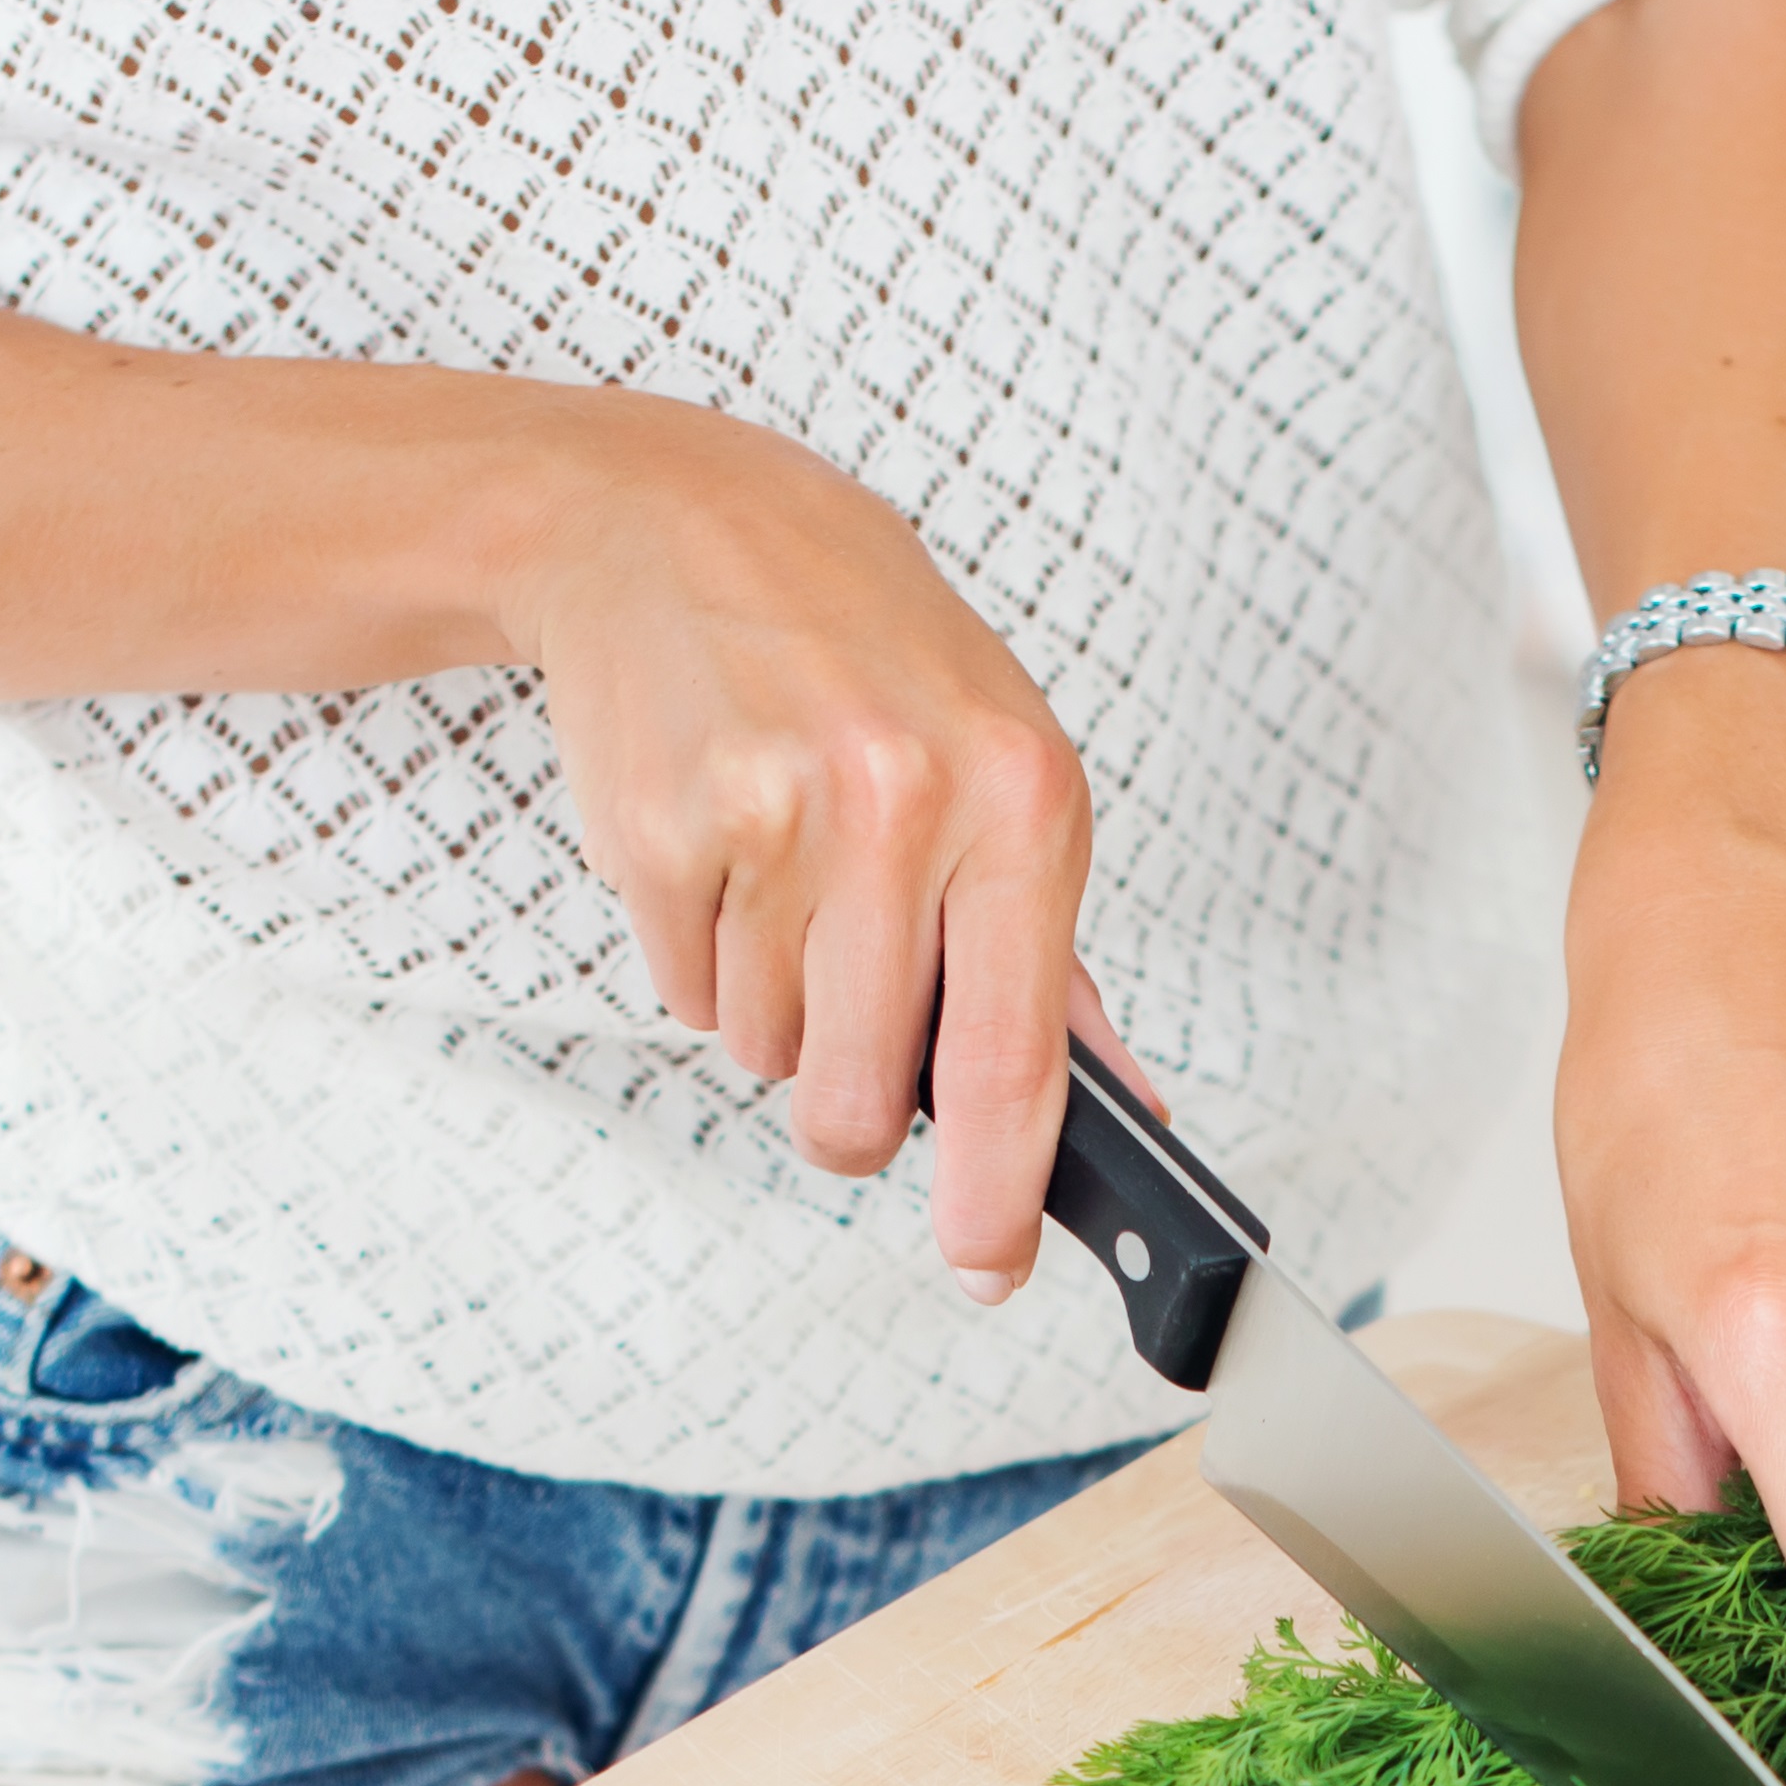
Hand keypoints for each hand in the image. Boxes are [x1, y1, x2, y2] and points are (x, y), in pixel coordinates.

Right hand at [508, 394, 1108, 1299]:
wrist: (679, 518)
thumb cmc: (864, 651)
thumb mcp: (1004, 764)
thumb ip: (1054, 958)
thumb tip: (1122, 1108)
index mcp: (1024, 798)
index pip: (1018, 1060)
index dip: (999, 1195)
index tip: (988, 1267)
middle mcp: (906, 807)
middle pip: (865, 1100)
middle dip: (851, 1111)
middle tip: (850, 1025)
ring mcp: (776, 818)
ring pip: (770, 1055)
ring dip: (775, 1009)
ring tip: (786, 874)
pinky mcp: (663, 832)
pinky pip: (684, 997)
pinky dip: (702, 956)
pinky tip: (722, 847)